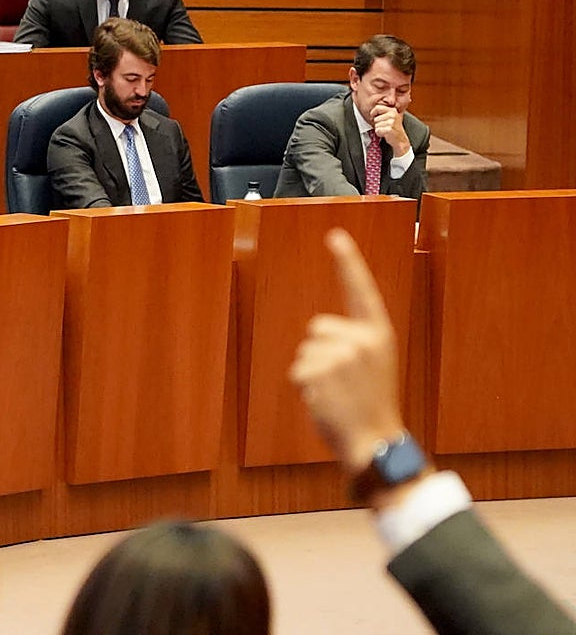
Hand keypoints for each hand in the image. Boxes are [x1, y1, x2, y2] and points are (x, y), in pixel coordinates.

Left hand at [289, 228, 404, 473]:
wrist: (376, 443)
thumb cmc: (371, 406)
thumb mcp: (372, 366)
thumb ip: (354, 344)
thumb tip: (319, 333)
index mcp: (379, 335)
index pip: (360, 291)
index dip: (348, 262)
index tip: (335, 235)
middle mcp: (362, 340)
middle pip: (317, 328)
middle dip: (320, 352)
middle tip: (343, 384)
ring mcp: (341, 356)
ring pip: (306, 352)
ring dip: (313, 374)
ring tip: (337, 395)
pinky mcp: (320, 372)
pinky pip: (298, 373)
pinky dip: (306, 390)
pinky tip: (327, 403)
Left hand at [371, 104, 410, 156]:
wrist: (400, 139)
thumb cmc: (394, 129)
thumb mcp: (391, 118)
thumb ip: (383, 113)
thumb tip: (372, 112)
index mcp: (393, 110)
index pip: (377, 108)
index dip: (373, 113)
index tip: (372, 117)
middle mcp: (392, 115)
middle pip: (376, 119)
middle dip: (378, 124)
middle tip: (385, 127)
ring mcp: (391, 122)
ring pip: (376, 125)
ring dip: (379, 129)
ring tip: (386, 130)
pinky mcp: (389, 129)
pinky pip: (377, 130)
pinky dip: (379, 133)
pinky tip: (385, 134)